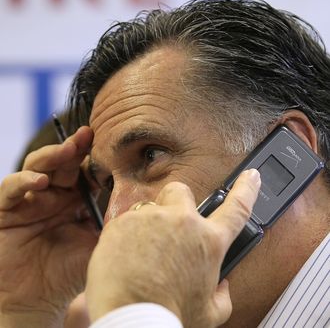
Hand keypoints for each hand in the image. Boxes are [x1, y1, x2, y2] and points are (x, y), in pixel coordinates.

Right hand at [0, 127, 98, 327]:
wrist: (36, 301)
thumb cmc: (68, 273)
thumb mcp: (96, 244)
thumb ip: (112, 223)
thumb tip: (140, 205)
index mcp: (75, 201)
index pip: (85, 172)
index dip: (94, 157)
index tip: (107, 142)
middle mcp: (53, 196)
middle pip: (63, 163)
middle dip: (75, 147)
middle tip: (87, 135)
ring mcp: (30, 201)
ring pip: (38, 167)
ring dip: (52, 156)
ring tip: (68, 150)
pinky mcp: (6, 210)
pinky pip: (12, 189)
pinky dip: (23, 181)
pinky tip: (39, 182)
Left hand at [86, 169, 260, 327]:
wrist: (129, 318)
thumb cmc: (168, 315)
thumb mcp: (208, 312)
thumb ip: (221, 294)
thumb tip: (221, 284)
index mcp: (208, 242)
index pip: (237, 208)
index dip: (247, 189)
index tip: (251, 176)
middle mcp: (182, 223)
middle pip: (181, 191)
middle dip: (177, 202)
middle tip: (171, 223)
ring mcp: (152, 218)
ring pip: (151, 209)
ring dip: (150, 226)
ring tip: (144, 254)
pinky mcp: (125, 221)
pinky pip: (128, 222)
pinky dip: (127, 236)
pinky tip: (127, 257)